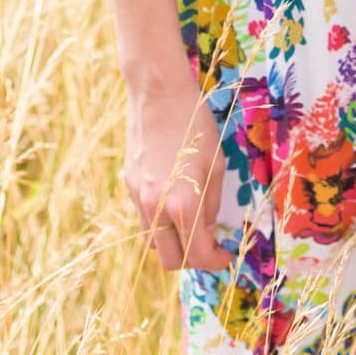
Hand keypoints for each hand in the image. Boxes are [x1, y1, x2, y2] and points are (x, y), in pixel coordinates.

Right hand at [124, 77, 232, 271]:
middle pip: (170, 260)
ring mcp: (137, 198)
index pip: (197, 254)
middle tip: (210, 243)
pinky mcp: (128, 185)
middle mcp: (155, 208)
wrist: (158, 94)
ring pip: (154, 242)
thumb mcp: (216, 164)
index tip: (226, 254)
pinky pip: (144, 218)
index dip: (216, 261)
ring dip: (173, 243)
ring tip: (192, 224)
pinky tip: (174, 202)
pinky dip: (160, 223)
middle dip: (193, 258)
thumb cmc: (195, 124)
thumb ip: (211, 205)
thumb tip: (207, 230)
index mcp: (182, 204)